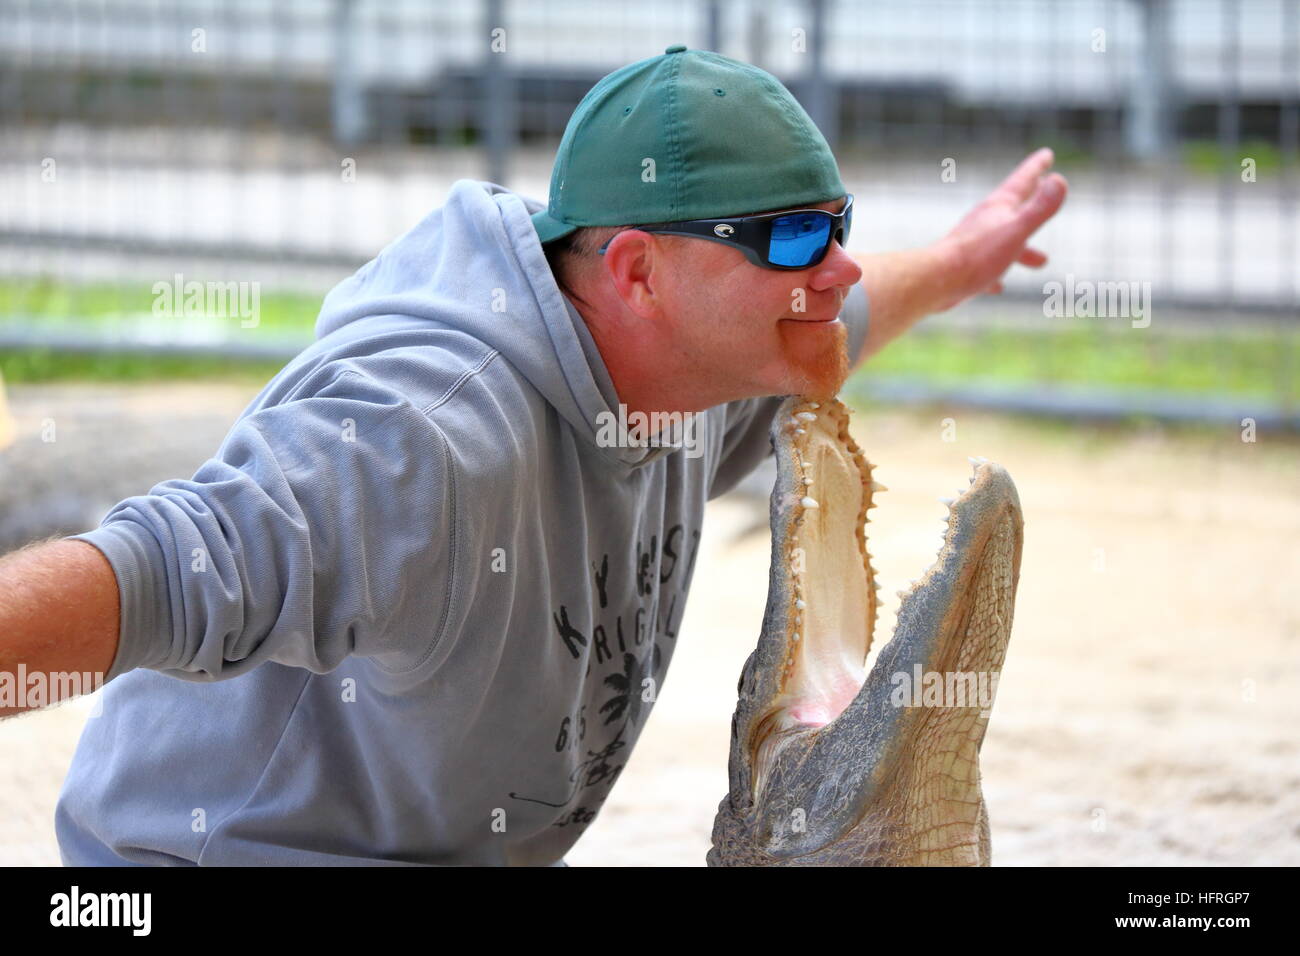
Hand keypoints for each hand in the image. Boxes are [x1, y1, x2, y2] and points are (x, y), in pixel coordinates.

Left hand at [936, 147, 1067, 310]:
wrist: (936, 281)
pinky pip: (985, 269)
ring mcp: (974, 244)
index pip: (1022, 180)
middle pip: (1014, 207)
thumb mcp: (1016, 230)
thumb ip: (1038, 208)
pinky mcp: (963, 268)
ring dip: (1024, 249)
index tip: (1047, 154)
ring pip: (1004, 241)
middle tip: (1043, 190)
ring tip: (1042, 261)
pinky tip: (999, 287)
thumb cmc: (977, 256)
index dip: (1037, 167)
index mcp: (999, 208)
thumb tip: (1059, 180)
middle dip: (1032, 199)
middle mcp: (985, 221)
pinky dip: (996, 274)